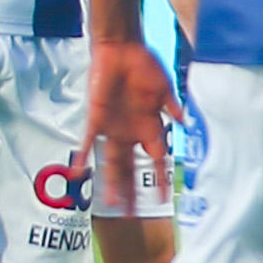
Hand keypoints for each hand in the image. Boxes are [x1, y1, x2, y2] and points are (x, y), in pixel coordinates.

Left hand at [86, 38, 173, 192]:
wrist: (121, 49)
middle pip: (131, 168)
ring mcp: (113, 128)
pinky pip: (88, 141)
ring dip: (111, 183)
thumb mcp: (164, 87)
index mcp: (149, 127)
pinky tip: (78, 172)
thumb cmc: (145, 66)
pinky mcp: (97, 119)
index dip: (160, 178)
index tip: (164, 197)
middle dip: (131, 191)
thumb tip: (184, 122)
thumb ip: (172, 106)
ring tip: (110, 203)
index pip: (156, 160)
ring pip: (112, 163)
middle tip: (131, 214)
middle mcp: (130, 132)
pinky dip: (83, 156)